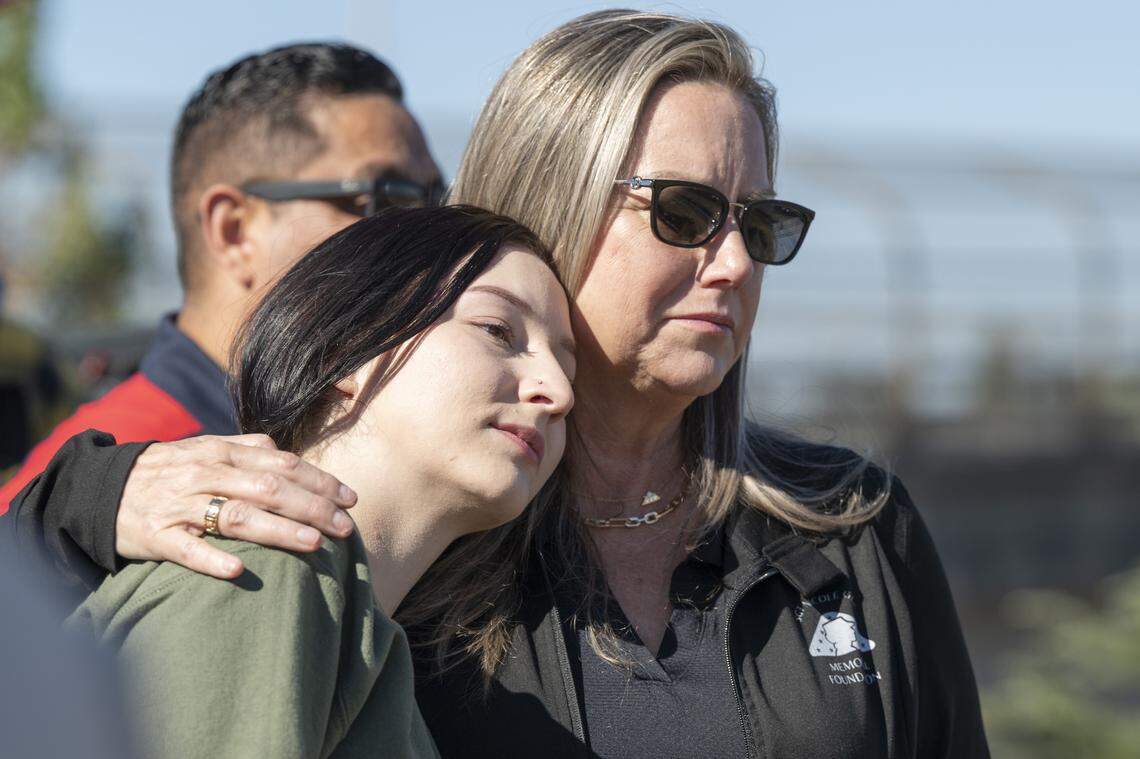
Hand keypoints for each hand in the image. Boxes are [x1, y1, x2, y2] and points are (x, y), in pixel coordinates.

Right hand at [115, 434, 356, 578]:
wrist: (99, 489)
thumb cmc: (166, 471)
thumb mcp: (205, 449)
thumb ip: (246, 448)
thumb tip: (286, 453)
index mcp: (222, 453)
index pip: (281, 465)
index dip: (319, 481)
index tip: (350, 499)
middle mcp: (204, 474)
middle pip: (267, 489)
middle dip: (311, 507)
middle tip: (344, 527)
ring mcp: (179, 506)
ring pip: (235, 516)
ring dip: (277, 530)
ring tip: (312, 544)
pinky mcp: (156, 536)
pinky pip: (186, 549)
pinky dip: (212, 559)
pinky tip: (239, 570)